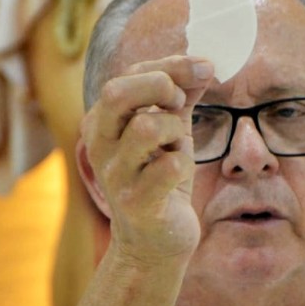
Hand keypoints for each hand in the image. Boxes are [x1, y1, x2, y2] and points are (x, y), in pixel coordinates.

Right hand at [79, 56, 212, 265]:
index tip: (203, 68)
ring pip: (146, 127)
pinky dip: (183, 164)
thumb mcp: (169, 131)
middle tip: (179, 104)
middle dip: (161, 86)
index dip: (170, 65)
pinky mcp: (136, 202)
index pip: (128, 74)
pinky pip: (168, 167)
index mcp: (102, 121)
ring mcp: (114, 174)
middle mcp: (99, 144)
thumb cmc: (159, 180)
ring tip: (176, 146)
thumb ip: (180, 97)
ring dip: (174, 130)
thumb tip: (205, 63)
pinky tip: (178, 174)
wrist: (154, 242)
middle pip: (118, 92)